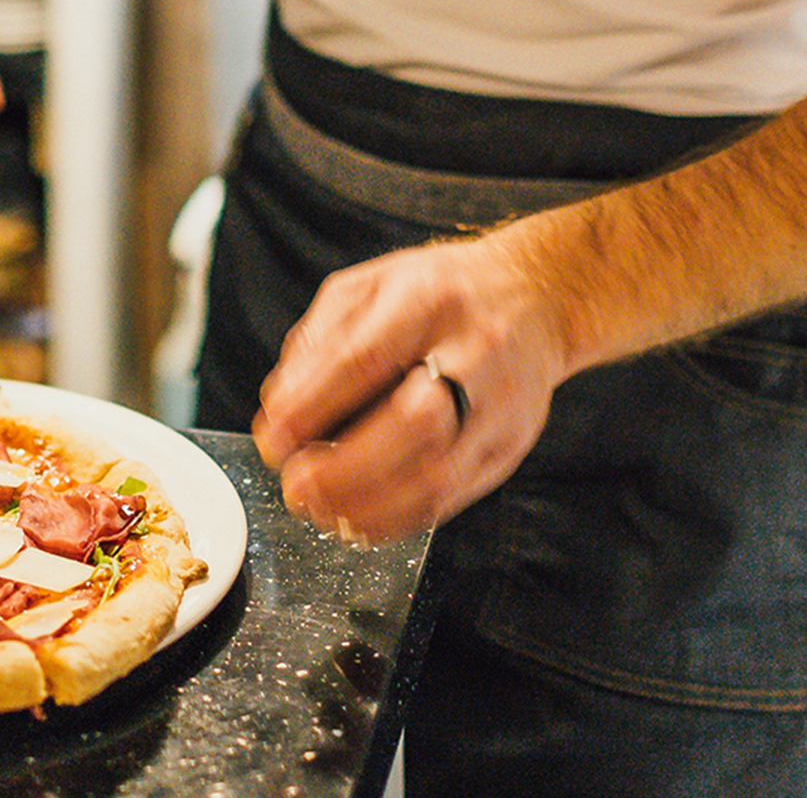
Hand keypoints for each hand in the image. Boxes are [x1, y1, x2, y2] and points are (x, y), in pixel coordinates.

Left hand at [251, 233, 571, 543]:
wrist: (533, 298)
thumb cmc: (438, 294)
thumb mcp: (369, 287)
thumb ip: (319, 342)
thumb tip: (281, 411)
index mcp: (430, 299)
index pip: (366, 359)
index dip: (313, 407)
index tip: (273, 440)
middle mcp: (476, 352)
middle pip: (415, 423)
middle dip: (345, 468)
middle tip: (296, 485)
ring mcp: (501, 406)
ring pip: (439, 475)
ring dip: (368, 505)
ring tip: (320, 510)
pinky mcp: (509, 448)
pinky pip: (451, 499)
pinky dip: (396, 519)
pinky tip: (358, 519)